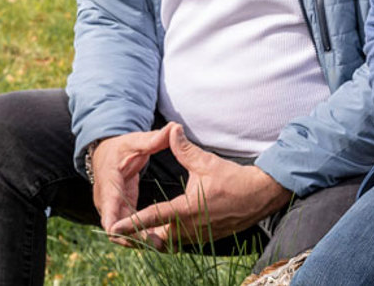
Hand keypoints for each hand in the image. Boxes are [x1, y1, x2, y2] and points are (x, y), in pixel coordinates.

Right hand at [91, 127, 174, 245]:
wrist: (106, 154)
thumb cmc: (122, 147)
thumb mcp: (136, 141)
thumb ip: (153, 138)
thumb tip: (173, 127)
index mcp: (109, 183)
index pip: (109, 206)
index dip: (114, 221)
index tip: (120, 232)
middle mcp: (107, 200)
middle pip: (116, 225)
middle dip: (132, 236)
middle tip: (155, 244)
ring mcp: (112, 208)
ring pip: (123, 230)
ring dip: (138, 239)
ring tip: (161, 246)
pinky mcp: (121, 211)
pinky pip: (129, 227)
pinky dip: (140, 234)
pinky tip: (159, 241)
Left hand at [109, 124, 290, 248]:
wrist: (260, 196)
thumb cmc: (234, 179)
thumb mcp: (207, 163)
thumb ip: (185, 150)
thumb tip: (172, 130)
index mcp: (187, 209)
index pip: (152, 217)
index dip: (131, 223)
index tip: (112, 228)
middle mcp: (189, 227)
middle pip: (154, 238)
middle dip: (137, 236)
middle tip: (121, 230)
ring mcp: (197, 236)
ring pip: (166, 243)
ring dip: (152, 238)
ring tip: (137, 232)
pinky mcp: (204, 238)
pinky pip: (179, 243)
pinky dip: (168, 238)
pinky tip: (163, 231)